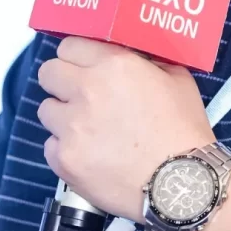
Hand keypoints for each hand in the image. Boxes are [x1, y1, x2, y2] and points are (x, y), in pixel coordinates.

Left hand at [36, 37, 215, 220]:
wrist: (181, 184)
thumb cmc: (183, 132)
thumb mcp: (177, 79)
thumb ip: (148, 61)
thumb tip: (132, 57)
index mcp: (113, 65)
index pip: (69, 46)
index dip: (76, 57)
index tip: (82, 67)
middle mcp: (87, 90)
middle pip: (48, 72)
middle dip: (61, 81)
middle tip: (78, 95)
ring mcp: (71, 126)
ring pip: (46, 110)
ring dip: (62, 116)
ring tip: (86, 130)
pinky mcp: (65, 160)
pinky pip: (50, 146)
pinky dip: (65, 149)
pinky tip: (89, 155)